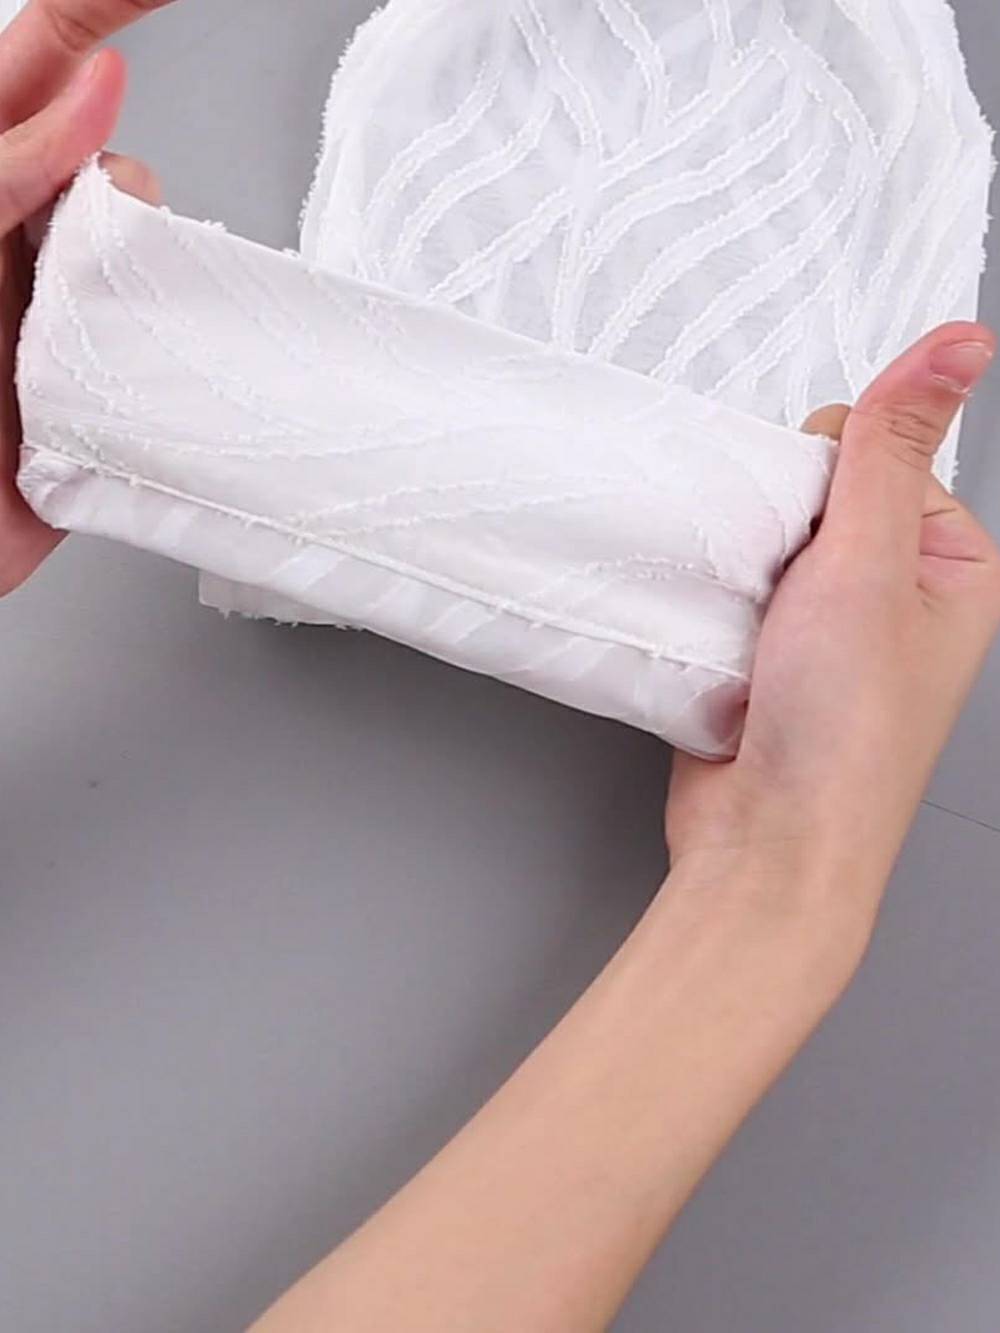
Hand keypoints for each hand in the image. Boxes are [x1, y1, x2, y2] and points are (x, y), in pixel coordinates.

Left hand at [0, 0, 173, 595]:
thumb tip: (90, 92)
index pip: (45, 60)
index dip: (112, 7)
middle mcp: (16, 242)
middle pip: (113, 169)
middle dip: (119, 201)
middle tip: (67, 277)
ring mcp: (63, 319)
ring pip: (154, 262)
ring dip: (144, 295)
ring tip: (73, 358)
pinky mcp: (107, 394)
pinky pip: (174, 351)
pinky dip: (178, 363)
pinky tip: (132, 391)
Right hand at [667, 321, 999, 964]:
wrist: (767, 845)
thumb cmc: (844, 731)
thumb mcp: (872, 562)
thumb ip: (893, 445)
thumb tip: (961, 343)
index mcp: (952, 563)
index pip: (878, 449)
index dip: (825, 469)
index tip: (810, 530)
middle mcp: (895, 593)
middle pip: (813, 491)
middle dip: (775, 521)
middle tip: (776, 583)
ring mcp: (829, 627)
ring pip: (763, 539)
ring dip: (737, 560)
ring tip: (744, 615)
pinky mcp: (769, 655)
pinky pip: (730, 587)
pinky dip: (712, 596)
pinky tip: (716, 630)